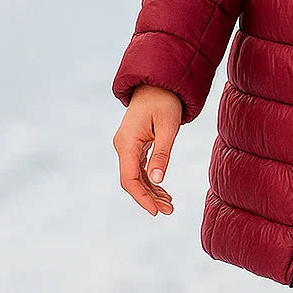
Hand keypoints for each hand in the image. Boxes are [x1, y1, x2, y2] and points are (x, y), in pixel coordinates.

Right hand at [113, 84, 181, 215]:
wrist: (158, 82)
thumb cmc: (165, 101)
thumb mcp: (168, 126)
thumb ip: (162, 153)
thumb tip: (157, 180)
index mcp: (127, 143)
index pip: (129, 178)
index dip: (142, 197)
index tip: (155, 211)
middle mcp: (123, 146)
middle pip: (132, 180)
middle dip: (149, 197)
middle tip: (169, 210)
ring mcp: (127, 145)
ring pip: (135, 175)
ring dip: (151, 190)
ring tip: (169, 204)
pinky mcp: (133, 144)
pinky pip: (138, 167)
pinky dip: (150, 179)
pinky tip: (161, 190)